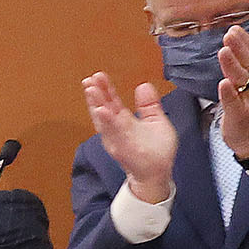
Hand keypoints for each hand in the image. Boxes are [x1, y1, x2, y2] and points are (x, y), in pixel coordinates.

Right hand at [83, 70, 177, 202]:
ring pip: (103, 120)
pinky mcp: (122, 148)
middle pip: (103, 108)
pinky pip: (113, 134)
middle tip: (90, 79)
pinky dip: (106, 122)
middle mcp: (116, 129)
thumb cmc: (156, 150)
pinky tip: (101, 110)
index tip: (98, 76)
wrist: (158, 173)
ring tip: (90, 90)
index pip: (112, 101)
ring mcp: (117, 139)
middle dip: (96, 94)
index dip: (105, 89)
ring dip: (96, 104)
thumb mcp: (155, 120)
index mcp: (124, 121)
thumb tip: (143, 85)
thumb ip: (149, 104)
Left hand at [215, 25, 248, 160]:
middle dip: (239, 48)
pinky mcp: (241, 116)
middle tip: (229, 34)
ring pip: (243, 81)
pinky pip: (235, 104)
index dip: (246, 41)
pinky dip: (229, 93)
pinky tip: (223, 83)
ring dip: (233, 65)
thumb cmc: (248, 109)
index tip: (235, 29)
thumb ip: (244, 66)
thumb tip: (234, 44)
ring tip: (224, 52)